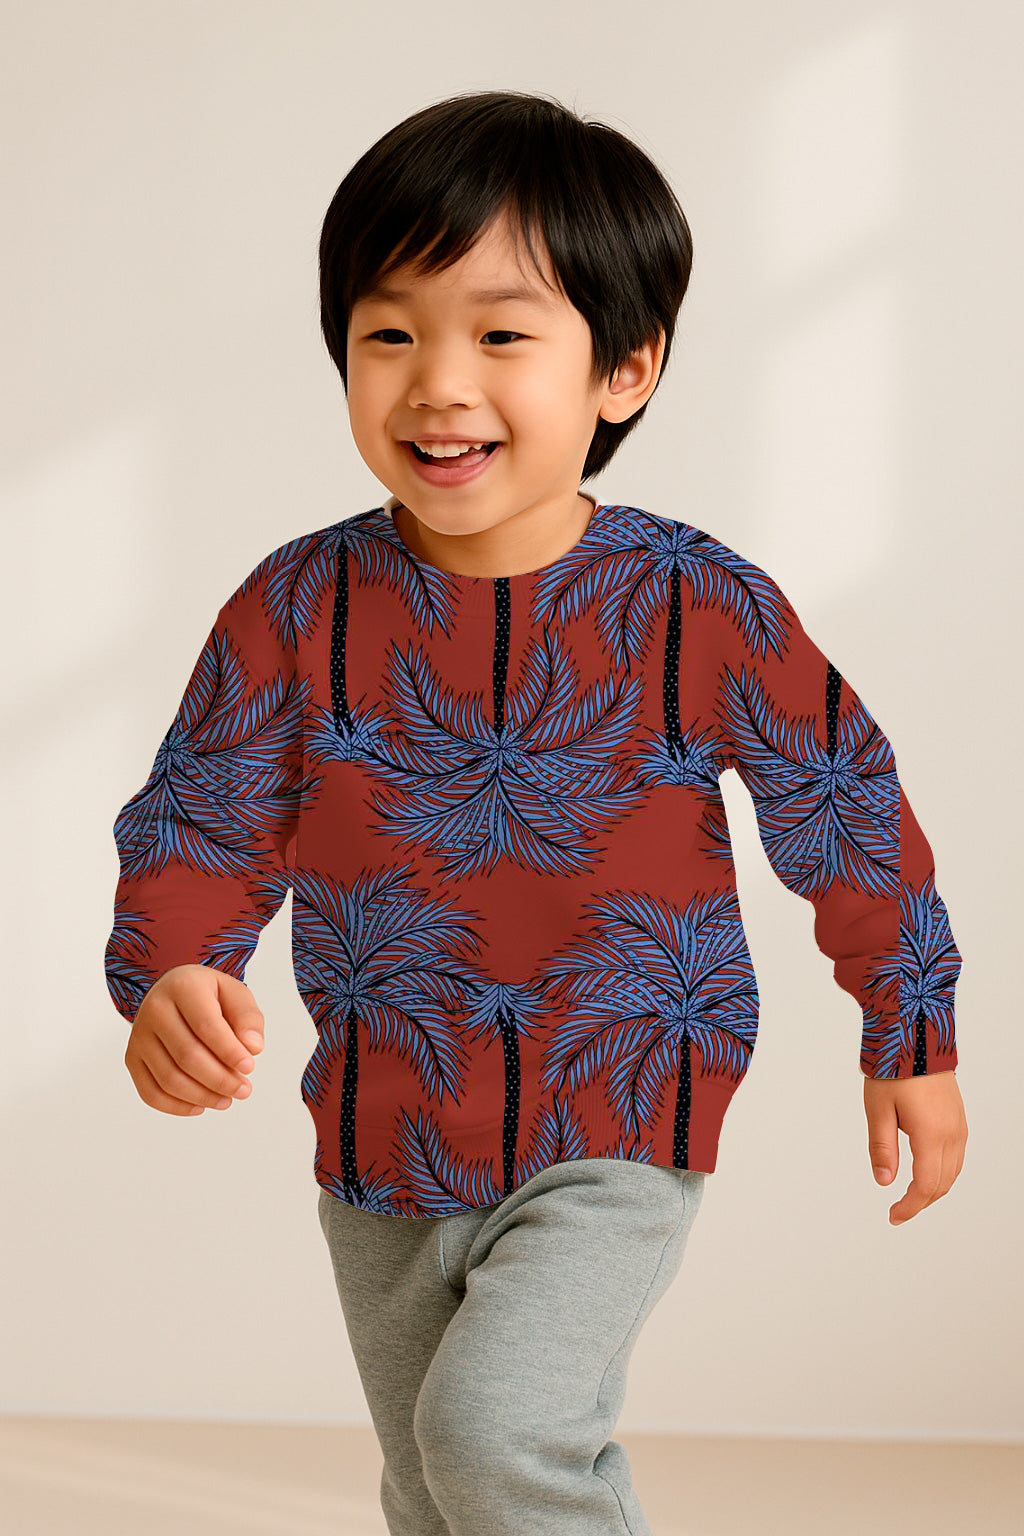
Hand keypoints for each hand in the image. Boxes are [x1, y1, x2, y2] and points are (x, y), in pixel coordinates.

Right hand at [124, 965, 264, 1116]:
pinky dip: (176, 1106)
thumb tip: (252, 1048)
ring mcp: (139, 1035)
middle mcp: (154, 1009)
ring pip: (169, 1079)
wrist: (174, 992)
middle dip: (220, 1079)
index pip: (206, 1026)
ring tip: (226, 1100)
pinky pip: (150, 1092)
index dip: (229, 1052)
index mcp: (183, 986)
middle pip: (187, 1056)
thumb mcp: (236, 994)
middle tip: (243, 1090)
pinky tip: (200, 1106)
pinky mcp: (132, 1058)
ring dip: (202, 1096)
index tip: (249, 1067)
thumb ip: (248, 1019)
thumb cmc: (209, 996)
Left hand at [863, 1070, 966, 1224]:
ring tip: (911, 1195)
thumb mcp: (878, 1110)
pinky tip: (926, 1171)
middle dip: (921, 1202)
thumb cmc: (894, 1070)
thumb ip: (882, 1148)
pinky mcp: (959, 1118)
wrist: (915, 1035)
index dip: (910, 1206)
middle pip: (942, 1184)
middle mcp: (952, 1134)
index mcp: (931, 1135)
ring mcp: (959, 1125)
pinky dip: (943, 1171)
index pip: (926, 1186)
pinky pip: (957, 1156)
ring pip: (953, 1172)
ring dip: (934, 1188)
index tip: (894, 1216)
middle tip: (898, 1210)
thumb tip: (884, 1181)